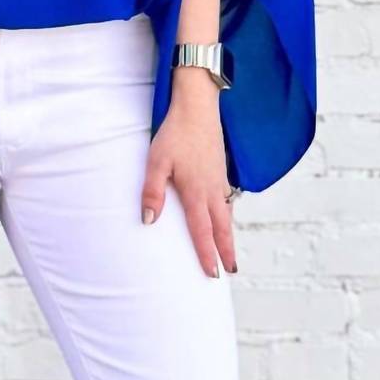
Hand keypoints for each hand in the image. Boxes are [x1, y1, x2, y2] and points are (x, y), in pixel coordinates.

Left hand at [141, 71, 235, 277]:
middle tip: (230, 271)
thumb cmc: (174, 134)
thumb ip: (152, 192)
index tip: (211, 272)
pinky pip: (227, 201)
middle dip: (226, 251)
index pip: (202, 231)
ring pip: (227, 215)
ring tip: (229, 251)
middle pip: (222, 228)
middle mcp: (212, 189)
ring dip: (229, 235)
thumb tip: (149, 221)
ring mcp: (220, 180)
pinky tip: (225, 218)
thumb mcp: (156, 162)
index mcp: (196, 192)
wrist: (198, 107)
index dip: (207, 254)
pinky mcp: (221, 170)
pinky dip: (228, 216)